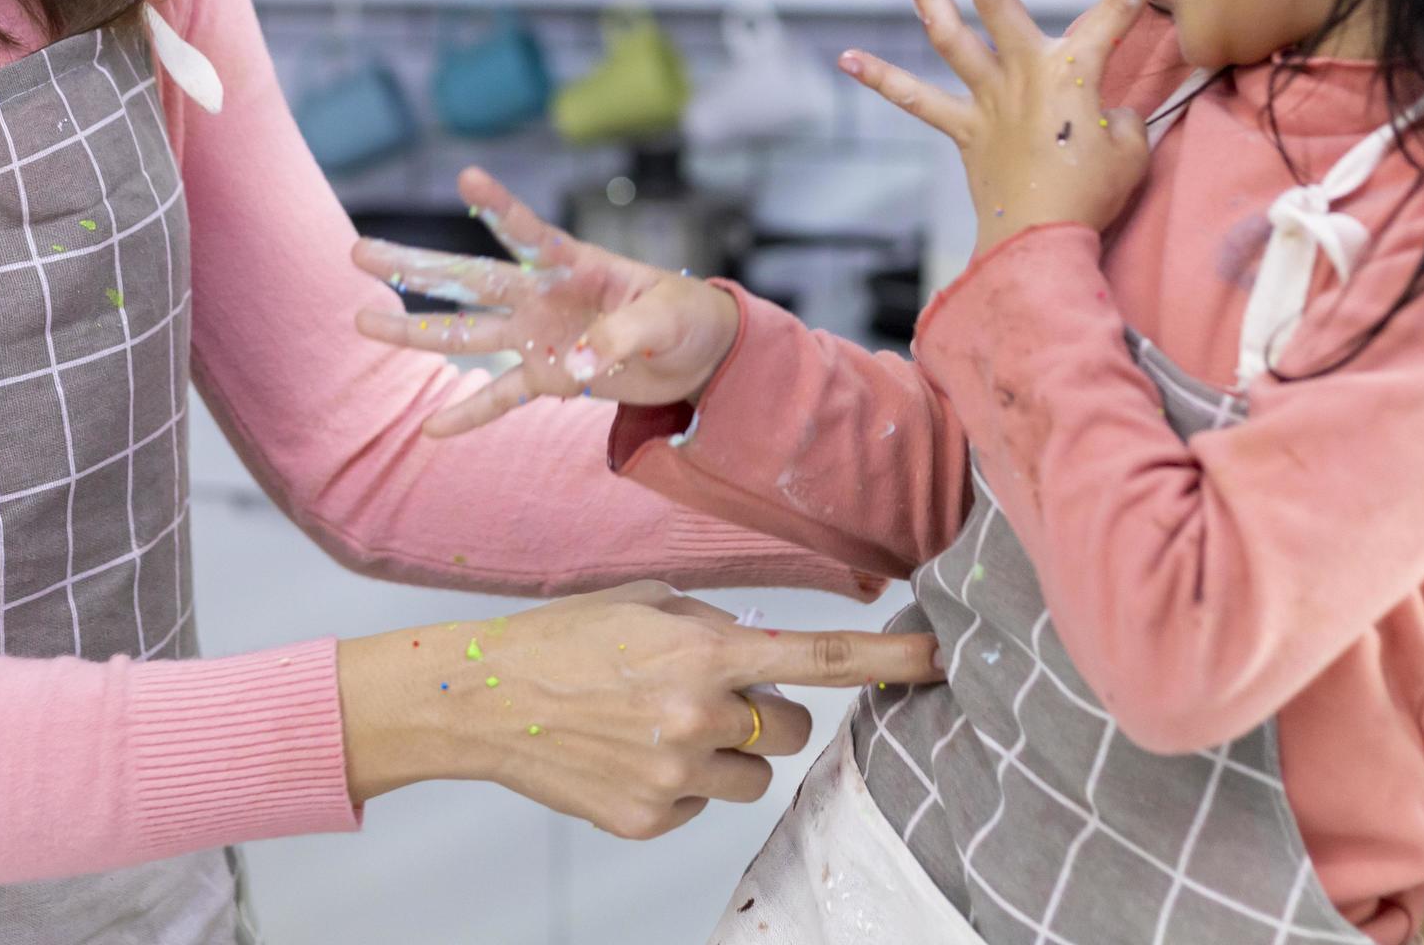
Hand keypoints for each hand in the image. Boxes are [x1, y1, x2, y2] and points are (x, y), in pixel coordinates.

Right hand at [334, 581, 941, 837]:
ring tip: (661, 727)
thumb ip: (712, 625)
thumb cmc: (562, 640)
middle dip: (765, 714)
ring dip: (727, 753)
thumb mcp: (644, 605)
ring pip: (755, 775)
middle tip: (707, 695)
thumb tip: (760, 652)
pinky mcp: (654, 819)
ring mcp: (676, 776)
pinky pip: (705, 804)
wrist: (484, 700)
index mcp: (701, 649)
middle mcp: (697, 716)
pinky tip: (632, 755)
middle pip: (792, 730)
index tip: (939, 656)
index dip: (886, 658)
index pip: (817, 659)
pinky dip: (682, 784)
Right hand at [351, 167, 741, 434]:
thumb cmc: (687, 317)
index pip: (529, 232)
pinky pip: (501, 396)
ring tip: (361, 322)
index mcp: (575, 264)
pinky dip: (469, 413)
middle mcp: (543, 296)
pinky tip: (430, 431)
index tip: (466, 177)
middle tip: (358, 252)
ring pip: (466, 334)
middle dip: (416, 266)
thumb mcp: (668, 317)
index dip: (499, 206)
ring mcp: (538, 337)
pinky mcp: (548, 378)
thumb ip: (621, 334)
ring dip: (415, 332)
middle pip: (469, 278)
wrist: (700, 356)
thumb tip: (570, 365)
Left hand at [840, 0, 1166, 252]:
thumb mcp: (1130, 147)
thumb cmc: (1093, 196)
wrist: (1040, 242)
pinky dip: (881, 79)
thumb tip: (1107, 109)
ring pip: (947, 31)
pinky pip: (917, 100)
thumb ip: (1120, 114)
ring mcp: (987, 98)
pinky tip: (847, 57)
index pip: (1112, 16)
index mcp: (1072, 71)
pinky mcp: (964, 129)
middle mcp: (1022, 71)